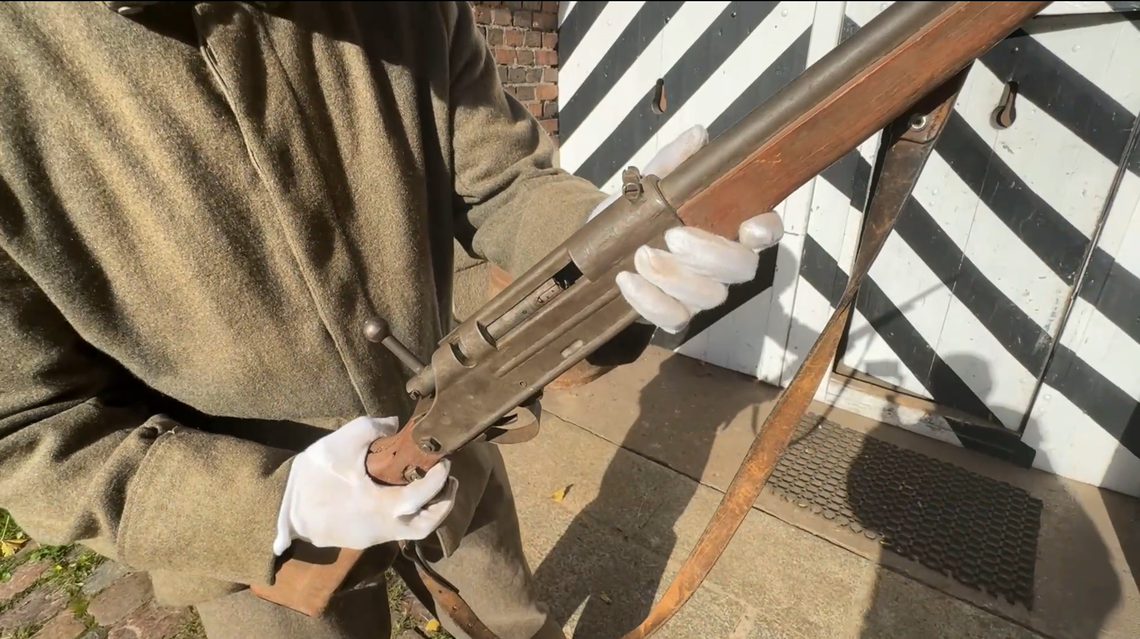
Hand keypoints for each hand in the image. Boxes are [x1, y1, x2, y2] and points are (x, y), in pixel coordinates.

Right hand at [273, 416, 457, 554]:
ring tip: (432, 484)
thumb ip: (372, 427)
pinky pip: (396, 528)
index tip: (445, 461)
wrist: (281, 507)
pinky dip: (409, 512)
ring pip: (413, 531)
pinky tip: (407, 491)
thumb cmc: (312, 476)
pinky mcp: (364, 538)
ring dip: (428, 510)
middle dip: (444, 504)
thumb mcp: (340, 442)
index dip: (439, 480)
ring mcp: (373, 537)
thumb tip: (394, 423)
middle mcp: (381, 529)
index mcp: (378, 507)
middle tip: (449, 479)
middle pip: (427, 526)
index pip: (422, 498)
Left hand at [588, 125, 783, 333]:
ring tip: (641, 255)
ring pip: (709, 296)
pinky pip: (673, 318)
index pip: (766, 231)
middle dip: (710, 254)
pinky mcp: (673, 313)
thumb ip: (674, 162)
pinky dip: (650, 302)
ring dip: (674, 277)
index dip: (766, 230)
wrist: (600, 246)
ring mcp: (699, 293)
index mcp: (727, 227)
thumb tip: (698, 135)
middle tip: (673, 236)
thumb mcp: (650, 182)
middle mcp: (722, 265)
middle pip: (741, 268)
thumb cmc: (636, 214)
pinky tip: (627, 280)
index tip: (750, 226)